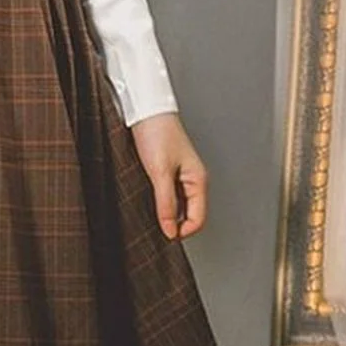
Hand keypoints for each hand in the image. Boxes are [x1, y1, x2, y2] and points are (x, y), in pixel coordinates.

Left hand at [129, 111, 207, 238]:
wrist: (147, 111)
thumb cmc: (157, 134)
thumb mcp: (160, 173)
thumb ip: (166, 203)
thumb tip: (170, 230)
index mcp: (198, 181)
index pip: (198, 219)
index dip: (181, 231)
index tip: (163, 235)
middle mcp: (193, 181)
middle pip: (190, 216)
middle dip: (174, 225)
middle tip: (154, 228)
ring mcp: (181, 178)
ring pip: (179, 207)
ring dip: (166, 215)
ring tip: (149, 215)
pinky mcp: (168, 173)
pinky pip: (169, 197)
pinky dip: (161, 204)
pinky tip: (147, 203)